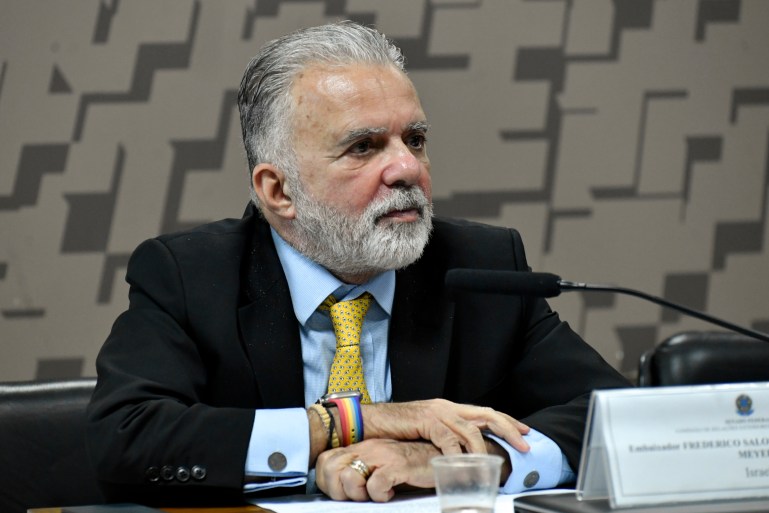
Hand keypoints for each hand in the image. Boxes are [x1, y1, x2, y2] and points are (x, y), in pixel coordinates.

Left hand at [316, 439, 437, 501]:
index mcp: (361, 448)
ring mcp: (382, 454)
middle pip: (331, 470)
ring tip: (377, 494)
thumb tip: (340, 491)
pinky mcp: (399, 464)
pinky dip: (380, 495)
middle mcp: (368, 448)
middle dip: (340, 491)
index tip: (343, 494)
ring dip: (359, 494)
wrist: (441, 456)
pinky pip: (376, 484)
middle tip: (360, 497)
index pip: (324, 462)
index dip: (327, 482)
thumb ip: (362, 474)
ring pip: (349, 477)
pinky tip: (392, 492)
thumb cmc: (410, 468)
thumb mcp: (380, 468)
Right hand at [362, 399, 529, 454]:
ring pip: (471, 428)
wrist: (372, 420)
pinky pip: (449, 438)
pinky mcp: (427, 420)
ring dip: (485, 447)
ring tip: (493, 462)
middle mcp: (448, 406)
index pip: (486, 412)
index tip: (525, 431)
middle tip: (525, 444)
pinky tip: (463, 464)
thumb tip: (463, 453)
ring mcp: (438, 412)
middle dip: (509, 429)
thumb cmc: (397, 429)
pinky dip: (458, 453)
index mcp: (450, 408)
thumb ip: (446, 437)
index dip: (507, 421)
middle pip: (487, 414)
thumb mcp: (428, 432)